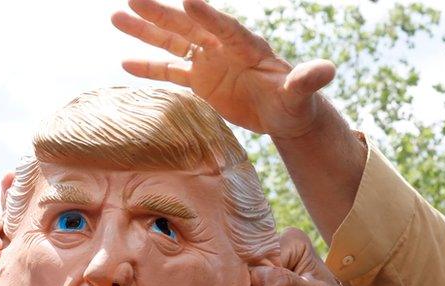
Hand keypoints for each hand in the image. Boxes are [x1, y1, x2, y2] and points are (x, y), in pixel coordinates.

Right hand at [111, 0, 336, 138]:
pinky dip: (150, 67)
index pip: (225, 28)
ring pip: (173, 42)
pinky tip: (125, 62)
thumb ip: (308, 80)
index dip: (208, 16)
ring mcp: (209, 62)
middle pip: (188, 26)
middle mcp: (223, 48)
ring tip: (116, 16)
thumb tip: (328, 70)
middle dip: (162, 14)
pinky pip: (171, 71)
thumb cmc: (296, 101)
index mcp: (248, 47)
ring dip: (145, 31)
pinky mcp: (201, 81)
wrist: (285, 112)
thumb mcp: (302, 93)